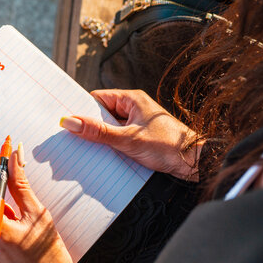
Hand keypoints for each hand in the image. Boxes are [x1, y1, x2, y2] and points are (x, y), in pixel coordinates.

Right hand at [60, 89, 202, 180]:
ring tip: (91, 148)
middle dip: (90, 127)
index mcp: (131, 99)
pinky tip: (104, 155)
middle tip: (75, 138)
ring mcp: (136, 123)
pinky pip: (117, 138)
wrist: (195, 162)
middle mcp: (133, 108)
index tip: (68, 122)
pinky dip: (110, 146)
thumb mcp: (127, 139)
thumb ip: (97, 132)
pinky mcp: (139, 137)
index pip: (97, 99)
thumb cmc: (168, 146)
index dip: (82, 110)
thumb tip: (70, 122)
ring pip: (109, 128)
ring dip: (101, 138)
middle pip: (101, 114)